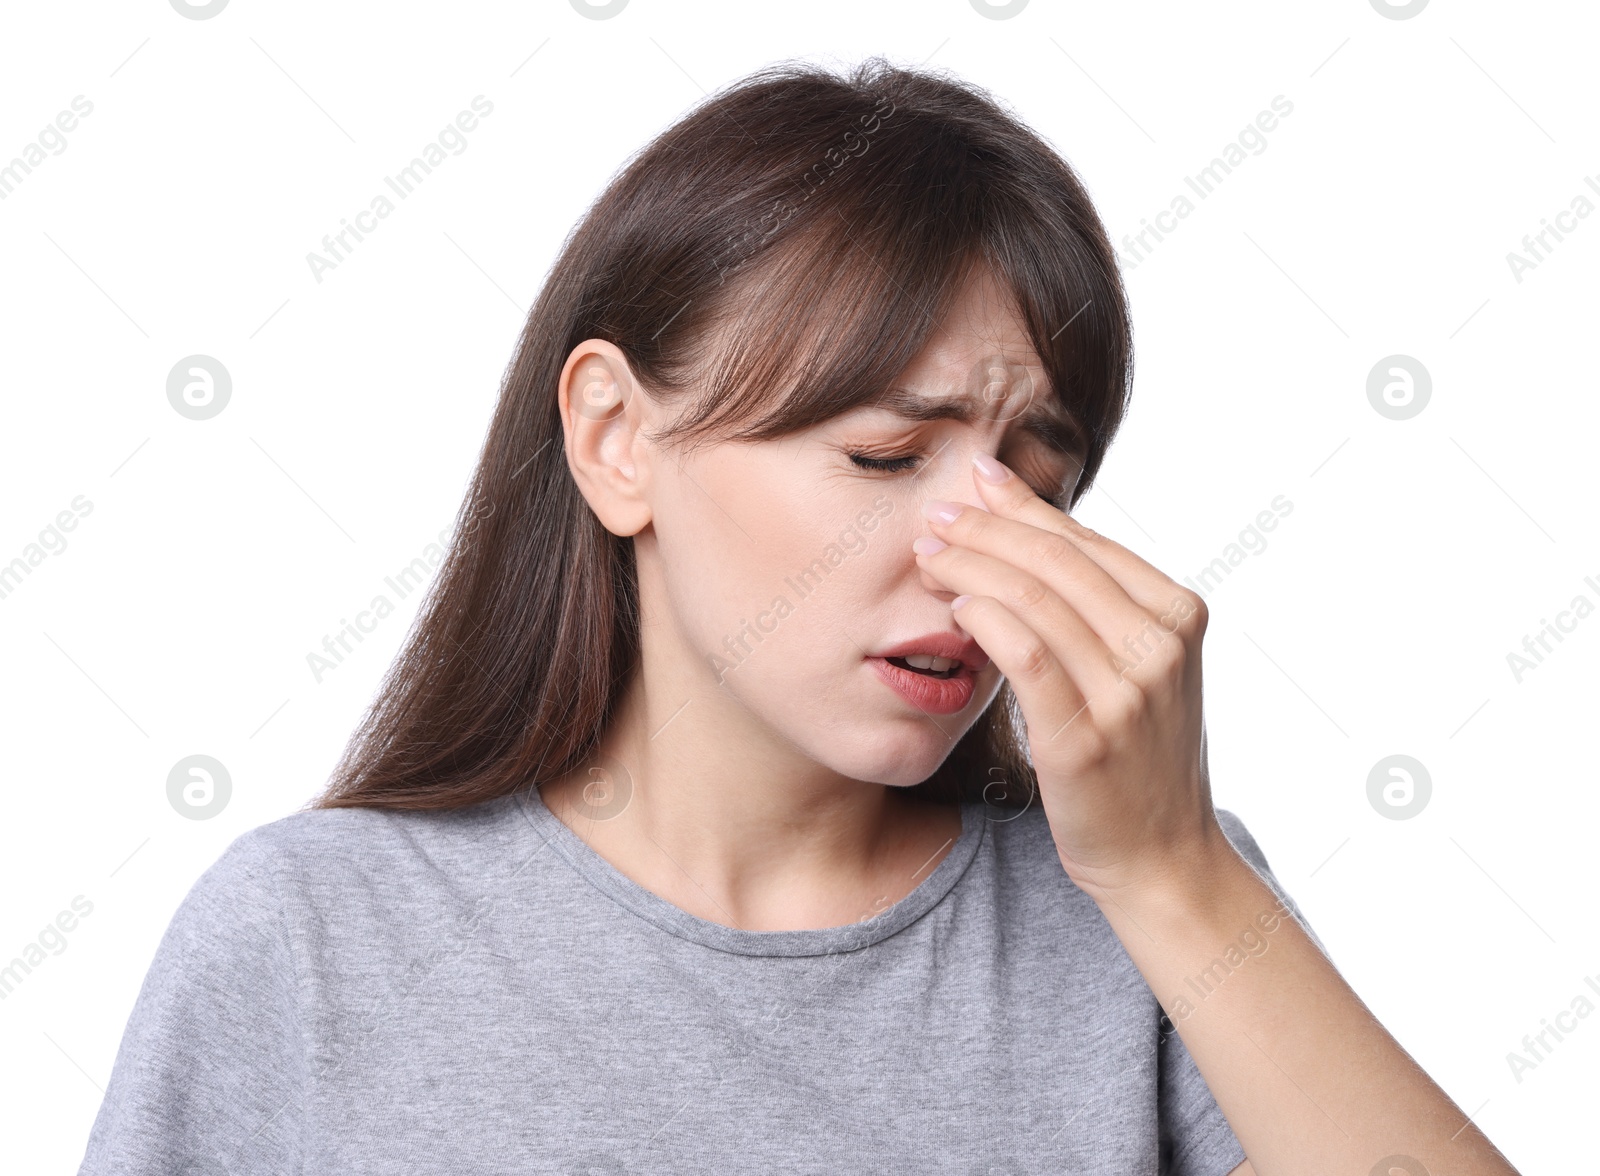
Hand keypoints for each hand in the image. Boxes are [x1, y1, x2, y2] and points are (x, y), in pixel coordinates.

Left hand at [914, 453, 1225, 903]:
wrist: (1164, 856)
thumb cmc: (1138, 756)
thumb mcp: (1141, 669)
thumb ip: (1102, 606)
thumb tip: (1031, 528)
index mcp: (1179, 614)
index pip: (1085, 540)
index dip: (1022, 505)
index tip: (973, 481)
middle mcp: (1160, 646)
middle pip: (1055, 559)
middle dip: (984, 528)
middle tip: (934, 515)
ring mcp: (1127, 693)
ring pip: (1034, 598)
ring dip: (970, 566)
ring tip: (927, 554)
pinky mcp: (1086, 738)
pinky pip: (1027, 656)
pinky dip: (985, 619)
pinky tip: (955, 607)